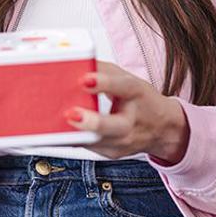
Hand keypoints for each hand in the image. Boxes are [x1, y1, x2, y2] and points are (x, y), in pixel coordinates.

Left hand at [64, 62, 190, 164]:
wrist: (162, 129)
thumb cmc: (141, 100)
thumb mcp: (127, 79)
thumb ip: (103, 70)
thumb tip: (75, 63)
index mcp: (137, 94)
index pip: (123, 87)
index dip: (104, 83)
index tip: (85, 80)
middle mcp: (132, 122)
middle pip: (114, 126)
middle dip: (92, 122)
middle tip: (71, 114)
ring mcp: (123, 142)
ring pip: (97, 142)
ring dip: (74, 134)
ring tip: (53, 126)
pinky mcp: (111, 153)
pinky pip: (88, 146)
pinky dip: (73, 138)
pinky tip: (57, 133)